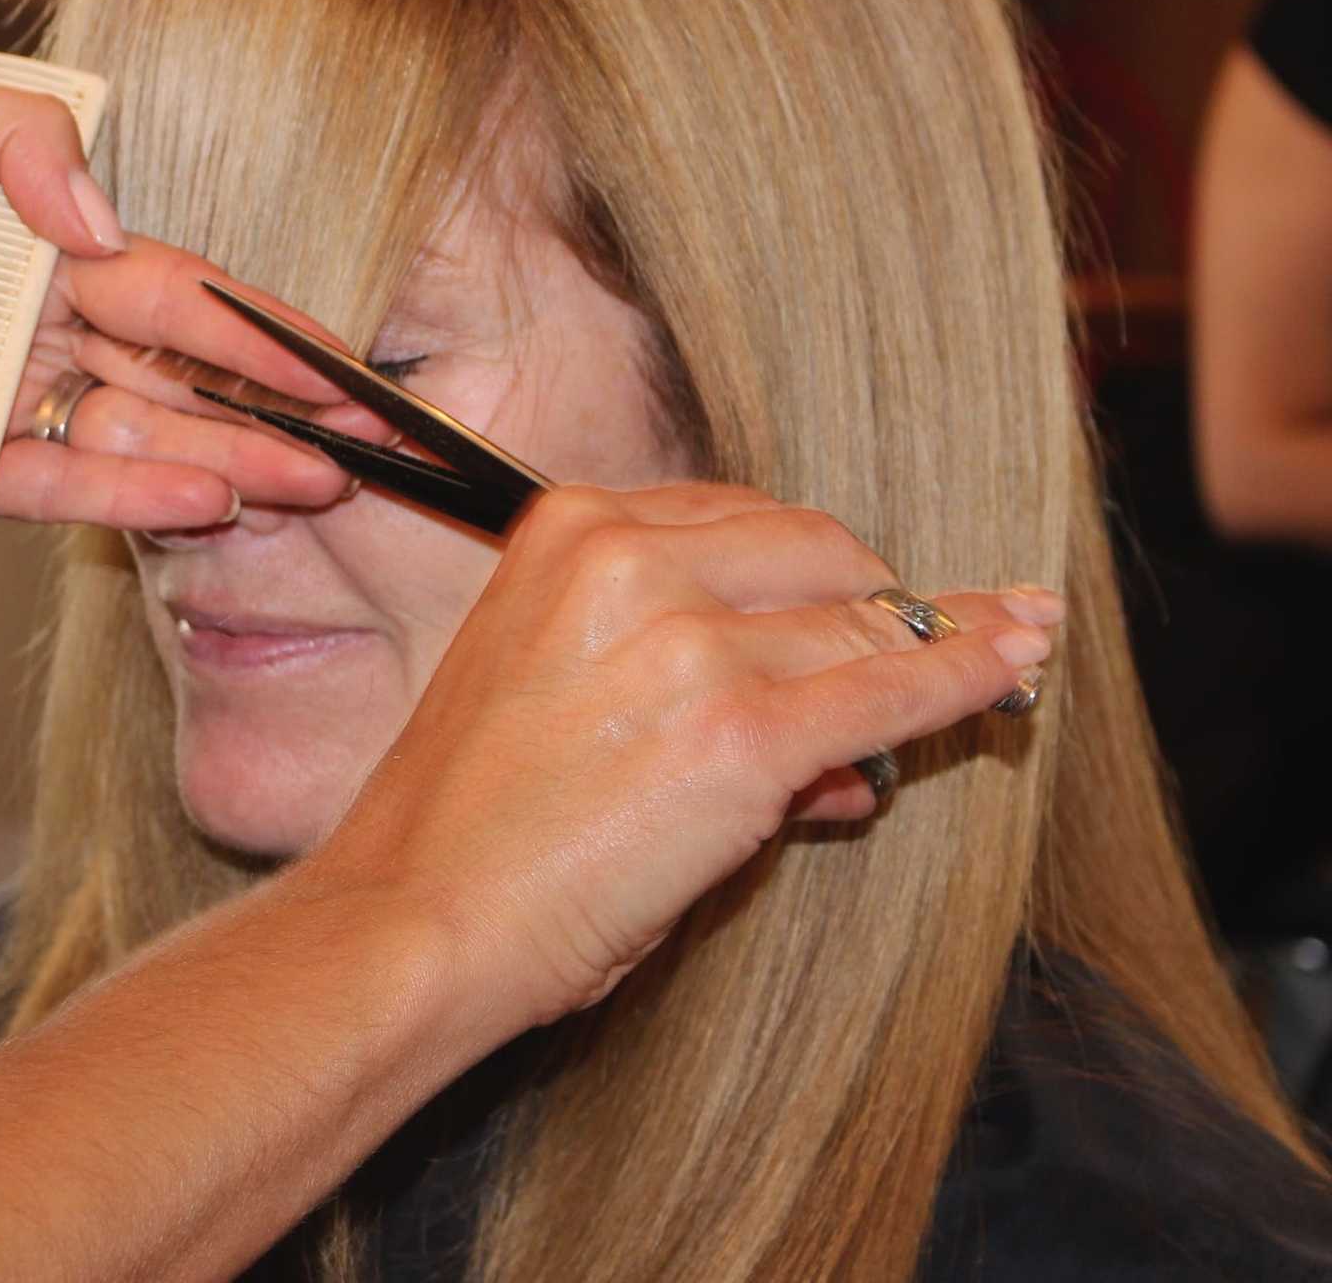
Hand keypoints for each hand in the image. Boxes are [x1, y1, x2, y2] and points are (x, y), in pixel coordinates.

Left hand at [0, 66, 369, 527]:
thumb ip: (16, 147)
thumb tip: (108, 221)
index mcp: (37, 249)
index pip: (176, 289)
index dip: (259, 326)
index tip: (336, 359)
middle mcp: (31, 333)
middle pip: (175, 376)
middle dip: (269, 410)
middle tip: (356, 442)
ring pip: (130, 436)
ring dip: (218, 460)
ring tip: (302, 483)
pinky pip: (46, 484)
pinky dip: (122, 492)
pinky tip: (195, 497)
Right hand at [307, 482, 1059, 1044]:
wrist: (414, 919)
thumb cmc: (467, 820)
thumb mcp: (549, 689)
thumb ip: (679, 673)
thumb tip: (836, 743)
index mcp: (571, 527)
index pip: (739, 518)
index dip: (814, 563)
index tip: (860, 583)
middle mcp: (632, 559)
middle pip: (816, 549)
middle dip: (871, 599)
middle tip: (916, 642)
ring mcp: (692, 643)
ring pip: (862, 622)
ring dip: (928, 647)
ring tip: (1005, 653)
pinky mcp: (745, 735)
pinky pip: (896, 691)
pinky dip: (971, 676)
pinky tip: (1022, 660)